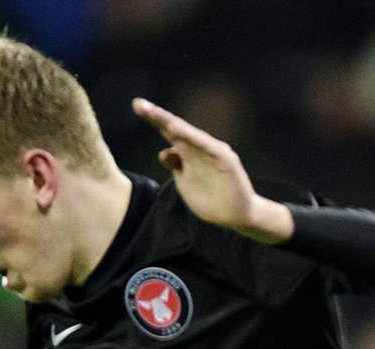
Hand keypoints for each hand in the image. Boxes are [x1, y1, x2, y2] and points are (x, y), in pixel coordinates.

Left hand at [131, 97, 290, 240]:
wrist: (238, 217)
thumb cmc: (212, 202)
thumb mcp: (186, 185)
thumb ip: (176, 167)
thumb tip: (164, 152)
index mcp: (188, 153)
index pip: (168, 133)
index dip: (153, 119)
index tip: (136, 106)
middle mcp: (199, 148)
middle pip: (175, 129)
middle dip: (157, 116)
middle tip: (138, 104)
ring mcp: (212, 152)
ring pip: (190, 135)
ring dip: (173, 125)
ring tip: (155, 115)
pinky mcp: (225, 160)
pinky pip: (207, 146)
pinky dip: (193, 138)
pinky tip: (179, 132)